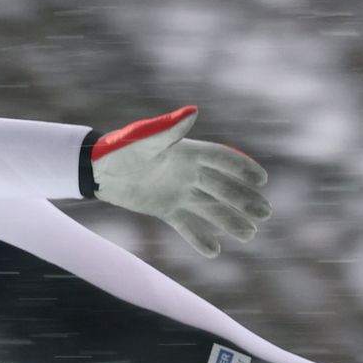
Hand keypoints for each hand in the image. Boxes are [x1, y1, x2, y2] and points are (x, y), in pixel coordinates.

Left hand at [90, 107, 269, 257]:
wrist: (96, 170)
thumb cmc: (120, 148)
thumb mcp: (145, 139)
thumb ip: (169, 128)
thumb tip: (193, 111)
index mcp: (188, 152)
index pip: (223, 159)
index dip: (243, 168)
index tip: (262, 181)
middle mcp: (188, 172)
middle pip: (223, 187)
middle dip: (244, 200)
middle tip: (265, 214)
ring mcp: (178, 191)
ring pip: (210, 208)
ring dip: (230, 221)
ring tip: (250, 235)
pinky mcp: (165, 208)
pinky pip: (187, 225)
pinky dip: (200, 237)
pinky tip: (215, 251)